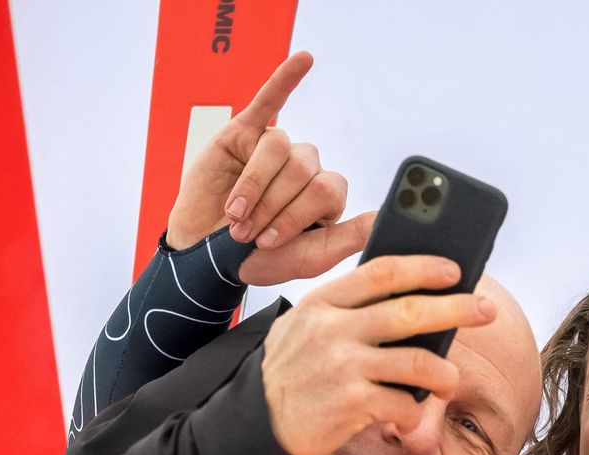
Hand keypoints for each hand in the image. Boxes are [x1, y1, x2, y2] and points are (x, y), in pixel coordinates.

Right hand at [166, 51, 370, 285]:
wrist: (204, 255)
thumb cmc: (256, 258)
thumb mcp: (308, 259)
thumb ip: (347, 238)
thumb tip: (385, 220)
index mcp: (325, 196)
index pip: (327, 190)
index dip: (297, 216)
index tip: (269, 243)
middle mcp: (305, 168)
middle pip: (304, 169)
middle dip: (271, 206)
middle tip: (246, 233)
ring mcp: (276, 150)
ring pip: (279, 149)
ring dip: (253, 187)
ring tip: (234, 214)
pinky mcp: (245, 133)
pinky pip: (269, 100)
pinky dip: (286, 79)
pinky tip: (303, 61)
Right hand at [262, 256, 496, 454]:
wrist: (257, 421)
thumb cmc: (294, 368)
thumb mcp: (306, 323)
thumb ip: (347, 306)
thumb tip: (411, 292)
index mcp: (323, 301)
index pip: (382, 272)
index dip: (424, 267)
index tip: (455, 270)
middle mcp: (332, 329)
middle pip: (409, 311)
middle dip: (457, 309)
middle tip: (487, 310)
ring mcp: (342, 367)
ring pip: (418, 362)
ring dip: (445, 373)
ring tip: (450, 380)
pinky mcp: (350, 404)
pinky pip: (404, 404)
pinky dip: (414, 412)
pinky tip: (408, 414)